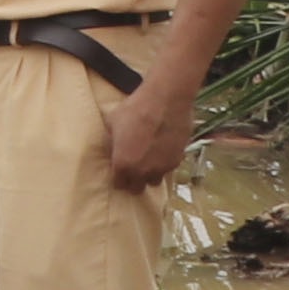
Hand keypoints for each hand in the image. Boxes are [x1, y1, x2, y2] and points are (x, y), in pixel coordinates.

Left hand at [96, 75, 197, 198]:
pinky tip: (162, 149)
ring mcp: (161, 168)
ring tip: (149, 159)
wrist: (165, 100)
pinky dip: (164, 163)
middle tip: (134, 168)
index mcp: (123, 164)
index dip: (118, 178)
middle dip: (134, 181)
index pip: (118, 184)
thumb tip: (112, 146)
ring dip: (150, 173)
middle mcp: (142, 172)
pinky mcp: (177, 160)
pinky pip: (168, 169)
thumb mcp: (112, 122)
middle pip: (137, 189)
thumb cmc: (135, 108)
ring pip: (154, 180)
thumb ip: (111, 141)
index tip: (119, 171)